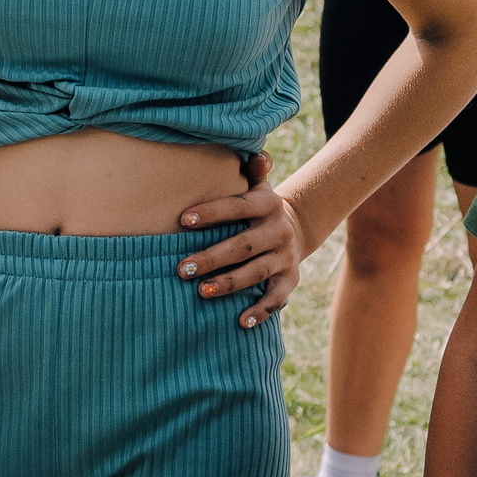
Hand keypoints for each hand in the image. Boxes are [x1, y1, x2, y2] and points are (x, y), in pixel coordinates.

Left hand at [174, 152, 302, 326]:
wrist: (294, 226)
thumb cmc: (255, 205)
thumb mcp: (256, 184)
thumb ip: (252, 170)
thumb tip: (257, 155)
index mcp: (266, 204)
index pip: (237, 206)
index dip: (212, 212)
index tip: (182, 220)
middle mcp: (278, 230)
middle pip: (244, 245)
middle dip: (212, 257)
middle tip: (182, 268)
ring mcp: (285, 256)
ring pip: (257, 272)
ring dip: (229, 283)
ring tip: (201, 292)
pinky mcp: (290, 278)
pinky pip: (277, 297)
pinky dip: (261, 311)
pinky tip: (241, 322)